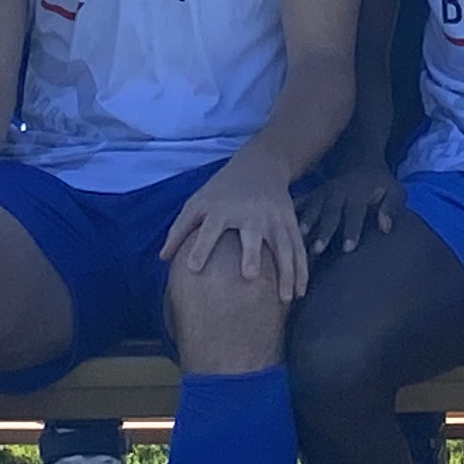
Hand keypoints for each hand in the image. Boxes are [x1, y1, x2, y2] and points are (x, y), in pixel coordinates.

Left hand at [163, 158, 306, 297]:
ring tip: (285, 298)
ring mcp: (273, 219)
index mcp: (223, 209)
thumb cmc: (222, 190)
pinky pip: (298, 248)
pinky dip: (301, 270)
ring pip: (283, 246)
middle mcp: (250, 214)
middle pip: (252, 235)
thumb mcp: (198, 201)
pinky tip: (300, 292)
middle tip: (250, 277)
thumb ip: (180, 228)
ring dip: (286, 271)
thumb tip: (162, 259)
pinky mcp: (290, 223)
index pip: (210, 229)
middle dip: (252, 254)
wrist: (261, 165)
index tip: (193, 268)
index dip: (201, 247)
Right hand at [298, 161, 402, 256]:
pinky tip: (278, 226)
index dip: (352, 230)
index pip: (355, 213)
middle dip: (323, 231)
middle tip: (317, 250)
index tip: (348, 248)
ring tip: (297, 242)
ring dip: (305, 225)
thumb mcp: (394, 190)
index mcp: (358, 193)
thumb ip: (392, 207)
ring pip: (311, 209)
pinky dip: (291, 214)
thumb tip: (385, 227)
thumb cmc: (381, 183)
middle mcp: (338, 192)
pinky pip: (300, 204)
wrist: (362, 160)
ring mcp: (323, 193)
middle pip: (330, 213)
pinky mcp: (313, 194)